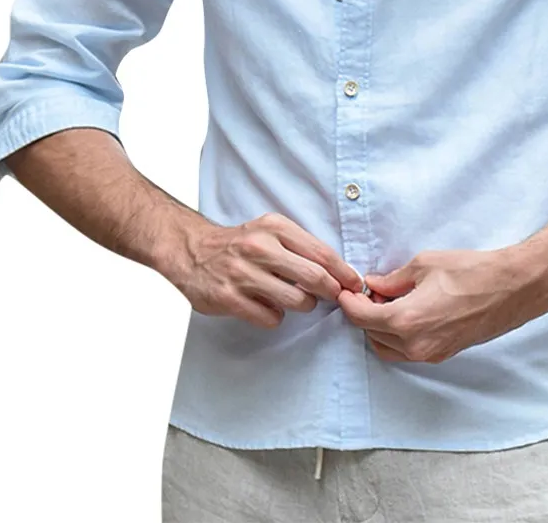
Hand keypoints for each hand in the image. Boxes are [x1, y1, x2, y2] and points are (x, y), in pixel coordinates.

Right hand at [170, 212, 364, 327]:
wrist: (193, 251)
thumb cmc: (241, 243)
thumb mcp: (270, 230)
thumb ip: (301, 246)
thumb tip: (340, 271)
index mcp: (275, 228)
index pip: (321, 253)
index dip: (344, 272)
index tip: (354, 284)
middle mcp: (259, 248)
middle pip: (314, 278)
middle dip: (332, 291)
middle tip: (335, 297)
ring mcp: (243, 274)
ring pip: (296, 301)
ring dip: (304, 305)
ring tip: (295, 298)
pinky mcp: (229, 298)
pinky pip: (271, 318)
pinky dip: (276, 316)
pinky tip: (267, 306)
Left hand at [337, 247, 544, 362]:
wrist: (511, 288)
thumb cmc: (471, 272)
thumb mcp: (424, 265)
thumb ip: (393, 279)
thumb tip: (374, 285)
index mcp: (406, 321)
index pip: (360, 318)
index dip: (348, 302)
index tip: (345, 290)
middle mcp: (415, 345)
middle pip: (371, 334)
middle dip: (364, 313)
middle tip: (370, 290)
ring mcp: (430, 354)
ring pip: (387, 347)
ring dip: (379, 327)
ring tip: (389, 300)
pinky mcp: (443, 355)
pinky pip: (407, 351)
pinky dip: (397, 335)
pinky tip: (407, 310)